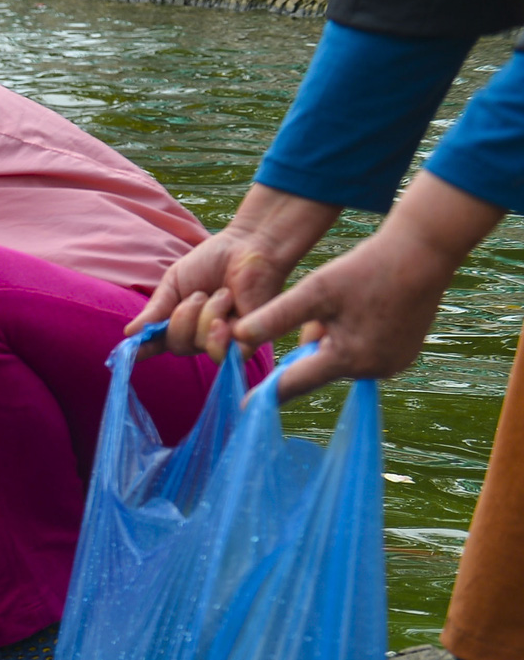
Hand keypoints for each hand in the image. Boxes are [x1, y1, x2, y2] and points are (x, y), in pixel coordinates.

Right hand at [128, 185, 341, 357]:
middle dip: (182, 319)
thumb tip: (129, 334)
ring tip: (223, 294)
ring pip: (199, 345)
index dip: (143, 348)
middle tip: (199, 294)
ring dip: (206, 317)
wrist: (249, 247)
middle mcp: (200, 334)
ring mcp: (223, 338)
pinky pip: (222, 354)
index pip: (158, 342)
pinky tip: (225, 319)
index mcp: (180, 321)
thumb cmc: (212, 261)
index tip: (130, 351)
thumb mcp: (174, 283)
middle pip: (177, 345)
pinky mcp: (247, 340)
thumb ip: (155, 310)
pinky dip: (218, 338)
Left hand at [233, 173, 504, 397]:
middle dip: (310, 343)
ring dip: (330, 339)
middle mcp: (372, 370)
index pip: (295, 383)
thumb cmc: (366, 268)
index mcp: (347, 359)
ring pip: (339, 358)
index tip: (243, 406)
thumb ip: (276, 317)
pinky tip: (363, 309)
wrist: (423, 253)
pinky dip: (352, 338)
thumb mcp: (315, 290)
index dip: (266, 393)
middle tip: (326, 309)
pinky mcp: (403, 356)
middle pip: (318, 367)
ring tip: (348, 304)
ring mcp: (392, 365)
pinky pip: (362, 354)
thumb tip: (237, 339)